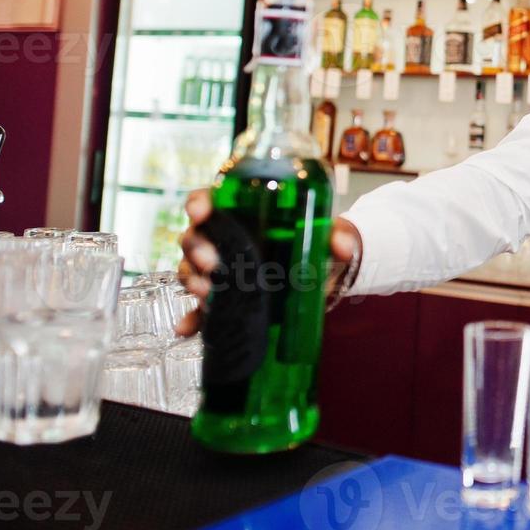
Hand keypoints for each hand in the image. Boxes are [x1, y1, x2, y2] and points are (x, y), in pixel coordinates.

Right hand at [175, 188, 363, 336]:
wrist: (326, 276)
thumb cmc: (320, 244)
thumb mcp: (330, 235)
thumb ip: (338, 236)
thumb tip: (342, 245)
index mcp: (245, 213)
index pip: (212, 200)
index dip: (199, 203)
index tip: (200, 212)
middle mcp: (226, 239)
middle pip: (195, 237)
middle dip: (196, 248)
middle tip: (210, 262)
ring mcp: (223, 269)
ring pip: (192, 269)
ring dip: (193, 280)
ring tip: (206, 292)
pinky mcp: (226, 298)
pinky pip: (201, 308)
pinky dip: (192, 319)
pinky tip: (187, 329)